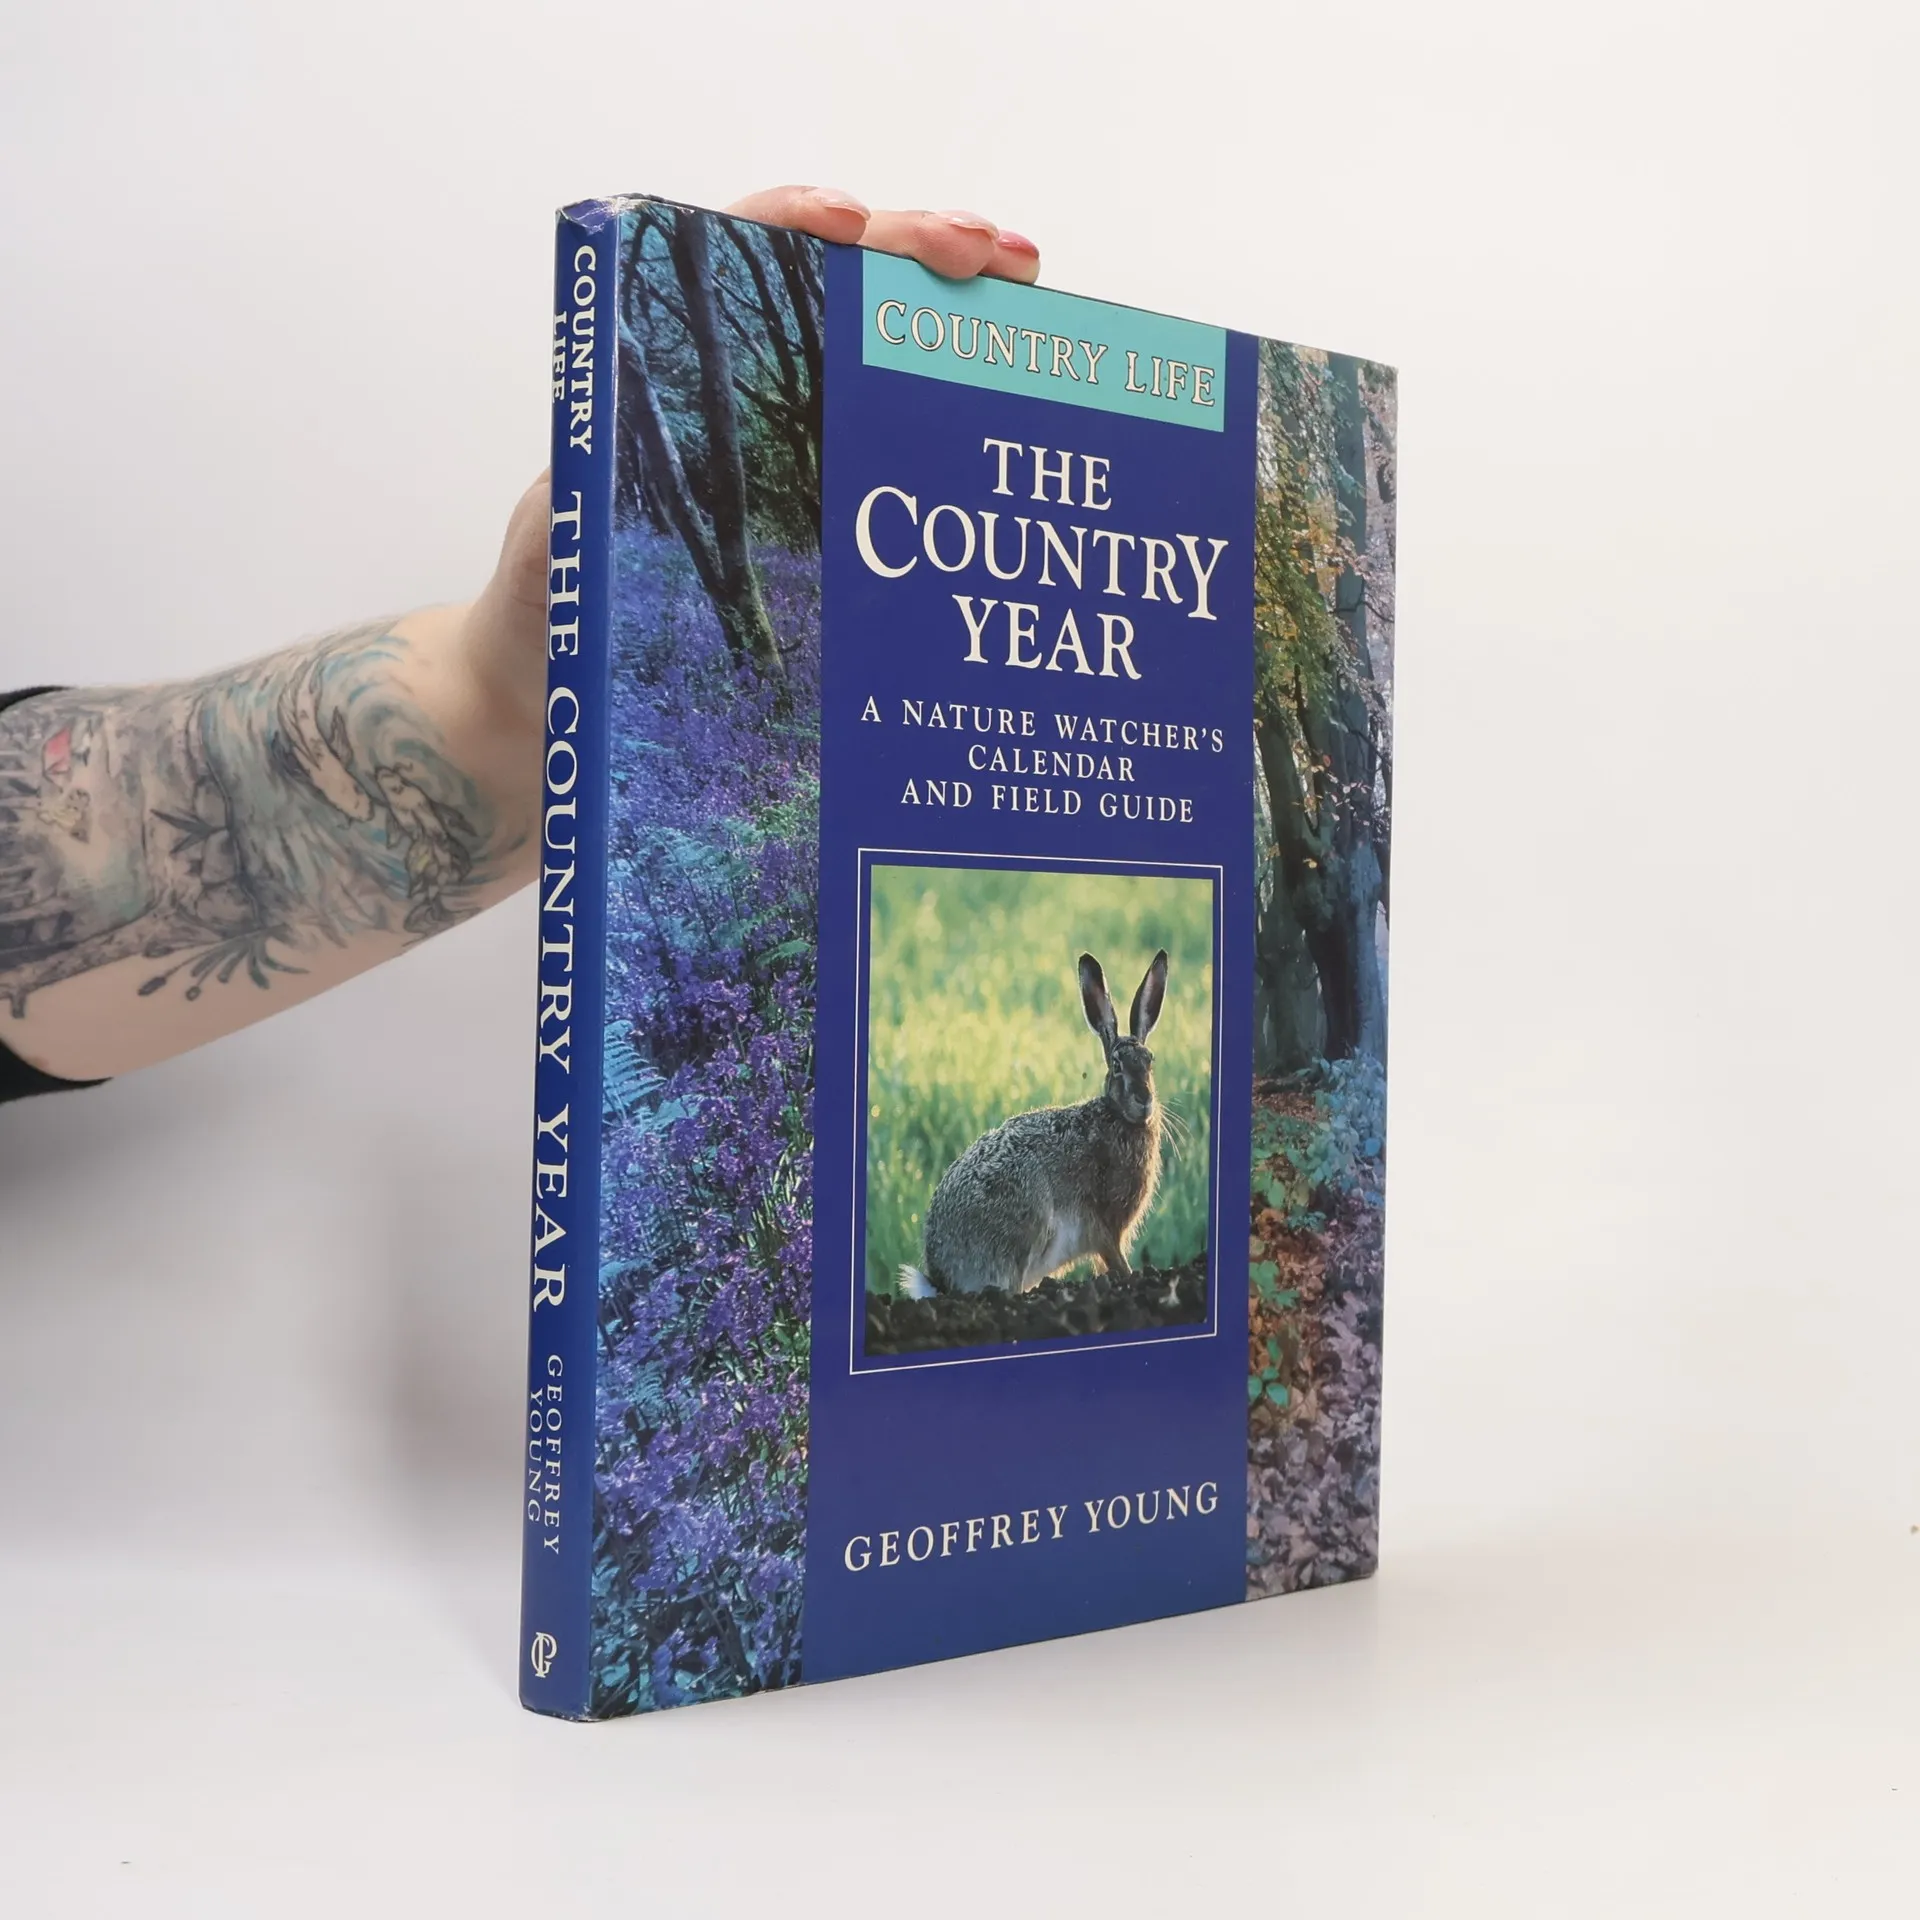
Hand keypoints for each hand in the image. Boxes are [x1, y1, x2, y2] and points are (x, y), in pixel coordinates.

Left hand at [462, 187, 1041, 778]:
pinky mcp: (826, 512)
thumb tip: (614, 485)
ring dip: (954, 303)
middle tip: (992, 254)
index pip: (730, 260)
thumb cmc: (547, 615)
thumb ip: (583, 511)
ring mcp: (790, 449)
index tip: (852, 226)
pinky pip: (899, 442)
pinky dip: (960, 409)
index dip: (793, 223)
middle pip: (833, 285)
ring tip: (1022, 278)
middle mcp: (735, 398)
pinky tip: (1017, 399)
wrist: (562, 699)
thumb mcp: (556, 552)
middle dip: (913, 247)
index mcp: (664, 381)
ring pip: (882, 348)